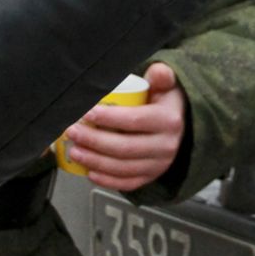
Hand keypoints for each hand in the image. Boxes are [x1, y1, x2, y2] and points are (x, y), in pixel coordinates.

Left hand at [60, 63, 186, 191]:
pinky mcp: (151, 177)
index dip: (109, 119)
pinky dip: (107, 181)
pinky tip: (89, 173)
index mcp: (168, 121)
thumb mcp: (166, 86)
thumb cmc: (164, 103)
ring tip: (75, 151)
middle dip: (95, 141)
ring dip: (95, 161)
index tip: (87, 113)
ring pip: (123, 168)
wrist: (181, 127)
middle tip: (73, 132)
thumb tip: (158, 71)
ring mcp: (159, 165)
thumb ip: (162, 75)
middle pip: (125, 147)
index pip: (135, 121)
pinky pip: (128, 183)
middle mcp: (166, 146)